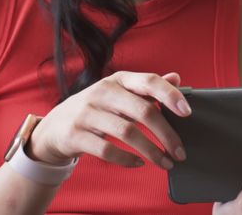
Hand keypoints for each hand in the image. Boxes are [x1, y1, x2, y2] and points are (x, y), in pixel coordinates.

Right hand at [28, 71, 190, 168]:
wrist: (54, 127)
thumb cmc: (97, 109)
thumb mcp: (120, 93)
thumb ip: (147, 87)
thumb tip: (176, 78)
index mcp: (118, 80)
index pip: (148, 81)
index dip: (169, 95)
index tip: (187, 112)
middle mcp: (102, 92)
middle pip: (142, 111)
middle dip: (166, 134)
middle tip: (180, 152)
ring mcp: (87, 113)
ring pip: (127, 132)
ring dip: (151, 151)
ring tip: (166, 163)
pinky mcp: (75, 134)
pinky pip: (107, 149)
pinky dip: (127, 159)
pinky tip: (139, 164)